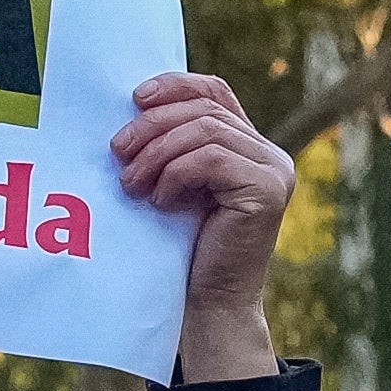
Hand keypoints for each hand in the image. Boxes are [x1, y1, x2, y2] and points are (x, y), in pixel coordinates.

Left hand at [112, 69, 295, 383]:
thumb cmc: (184, 249)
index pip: (216, 92)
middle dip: (153, 125)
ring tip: (131, 183)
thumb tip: (132, 105)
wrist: (207, 306)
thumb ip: (172, 147)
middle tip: (116, 151)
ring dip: (157, 152)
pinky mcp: (269, 190)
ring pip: (205, 131)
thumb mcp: (175, 185)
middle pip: (204, 110)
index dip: (176, 85)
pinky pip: (211, 159)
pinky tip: (160, 201)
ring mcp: (274, 171)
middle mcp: (269, 154)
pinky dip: (176, 174)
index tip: (135, 98)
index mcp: (249, 146)